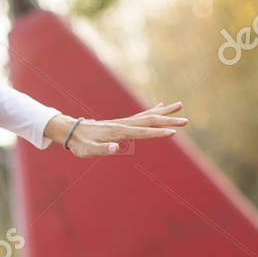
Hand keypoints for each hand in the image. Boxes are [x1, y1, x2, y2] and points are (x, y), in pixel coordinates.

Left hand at [44, 102, 188, 156]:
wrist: (72, 131)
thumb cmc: (80, 144)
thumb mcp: (88, 151)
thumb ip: (102, 149)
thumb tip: (116, 148)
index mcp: (119, 132)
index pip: (142, 133)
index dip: (157, 133)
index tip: (173, 132)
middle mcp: (123, 124)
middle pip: (150, 121)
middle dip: (167, 121)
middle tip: (185, 120)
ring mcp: (124, 122)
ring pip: (148, 115)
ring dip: (164, 112)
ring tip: (179, 105)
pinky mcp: (122, 123)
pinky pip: (141, 115)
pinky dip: (153, 110)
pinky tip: (160, 106)